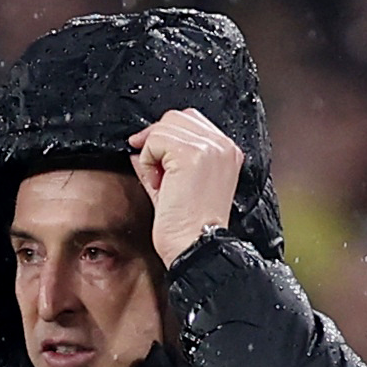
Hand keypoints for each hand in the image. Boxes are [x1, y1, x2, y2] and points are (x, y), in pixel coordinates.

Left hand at [128, 109, 243, 266]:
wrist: (196, 248)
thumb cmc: (189, 228)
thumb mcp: (178, 185)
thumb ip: (164, 161)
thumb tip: (139, 145)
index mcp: (227, 151)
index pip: (189, 122)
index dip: (165, 139)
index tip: (158, 168)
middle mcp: (223, 144)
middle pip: (175, 118)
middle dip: (157, 142)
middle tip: (157, 176)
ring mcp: (210, 147)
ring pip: (164, 127)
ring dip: (152, 153)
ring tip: (160, 184)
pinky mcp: (192, 154)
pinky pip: (155, 140)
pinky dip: (148, 161)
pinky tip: (159, 185)